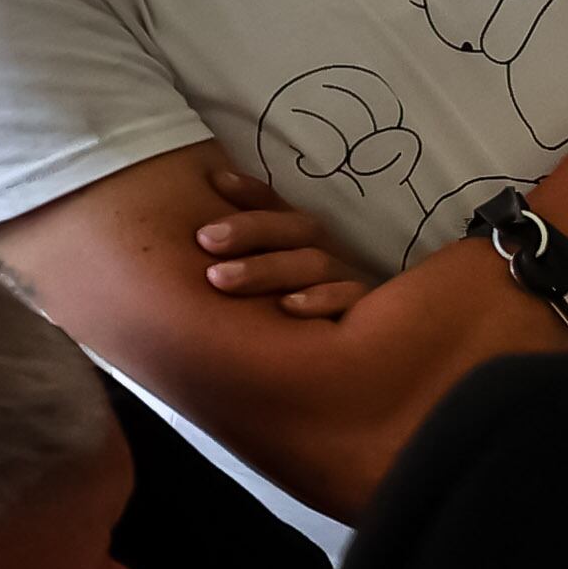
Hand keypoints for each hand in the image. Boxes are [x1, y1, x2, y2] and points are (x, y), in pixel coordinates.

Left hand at [191, 164, 375, 315]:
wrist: (338, 382)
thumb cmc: (277, 319)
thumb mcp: (256, 277)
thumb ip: (237, 244)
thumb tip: (210, 186)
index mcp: (300, 241)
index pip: (276, 206)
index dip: (248, 193)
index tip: (216, 185)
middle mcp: (326, 257)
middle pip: (298, 229)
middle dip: (250, 231)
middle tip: (204, 239)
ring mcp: (346, 284)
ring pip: (316, 264)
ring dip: (267, 268)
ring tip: (220, 279)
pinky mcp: (362, 317)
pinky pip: (349, 299)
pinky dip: (320, 299)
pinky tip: (286, 306)